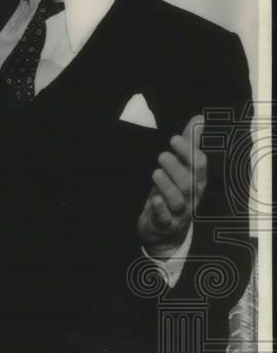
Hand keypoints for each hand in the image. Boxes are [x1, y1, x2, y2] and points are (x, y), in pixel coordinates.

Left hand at [137, 114, 206, 258]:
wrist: (166, 233)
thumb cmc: (174, 193)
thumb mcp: (182, 170)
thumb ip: (189, 145)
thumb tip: (199, 119)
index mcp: (196, 181)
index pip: (198, 165)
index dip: (189, 151)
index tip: (174, 138)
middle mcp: (191, 196)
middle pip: (189, 182)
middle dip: (178, 168)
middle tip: (162, 155)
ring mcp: (178, 212)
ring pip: (178, 199)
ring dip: (167, 185)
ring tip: (156, 172)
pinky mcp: (164, 224)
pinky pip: (165, 218)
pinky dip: (160, 209)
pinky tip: (154, 199)